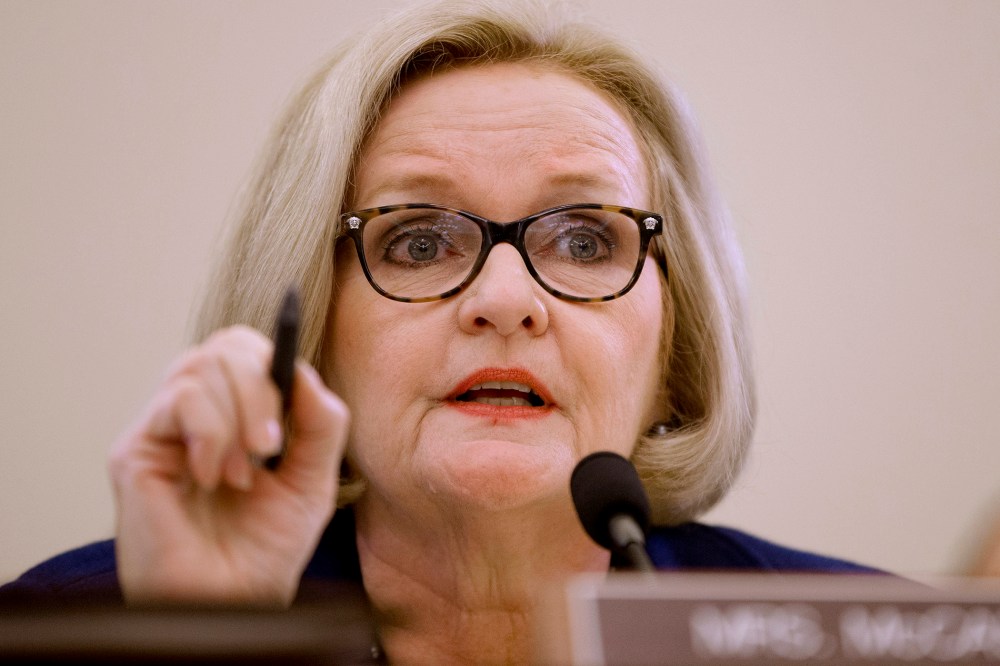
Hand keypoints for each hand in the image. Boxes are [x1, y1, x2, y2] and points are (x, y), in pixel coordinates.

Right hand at [109, 326, 348, 606]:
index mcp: (236, 413)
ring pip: (202, 365)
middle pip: (228, 344)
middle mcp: (197, 413)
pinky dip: (211, 434)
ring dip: (238, 419)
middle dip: (262, 388)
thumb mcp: (313, 479)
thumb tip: (304, 370)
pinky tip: (211, 477)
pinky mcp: (136, 449)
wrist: (234, 601)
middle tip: (271, 446)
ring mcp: (164, 428)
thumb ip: (320, 423)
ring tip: (241, 476)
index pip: (247, 348)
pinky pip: (181, 399)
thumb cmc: (266, 546)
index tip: (296, 388)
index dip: (274, 353)